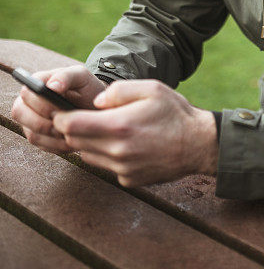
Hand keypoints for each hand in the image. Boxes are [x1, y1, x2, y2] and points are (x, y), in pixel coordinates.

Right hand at [11, 66, 106, 153]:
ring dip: (52, 137)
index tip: (59, 109)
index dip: (40, 103)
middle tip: (64, 124)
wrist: (96, 107)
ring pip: (31, 133)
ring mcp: (31, 120)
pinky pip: (41, 145)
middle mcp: (29, 101)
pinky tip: (71, 140)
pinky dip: (57, 145)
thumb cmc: (87, 88)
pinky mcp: (38, 135)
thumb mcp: (82, 77)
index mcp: (37, 82)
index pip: (26, 92)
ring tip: (71, 133)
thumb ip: (66, 76)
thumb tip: (51, 86)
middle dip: (42, 123)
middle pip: (19, 113)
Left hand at [52, 80, 217, 186]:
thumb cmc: (174, 112)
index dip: (61, 117)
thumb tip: (95, 101)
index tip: (60, 111)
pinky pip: (106, 167)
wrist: (197, 144)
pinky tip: (122, 144)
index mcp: (119, 126)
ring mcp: (122, 169)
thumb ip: (119, 90)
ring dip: (87, 143)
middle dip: (71, 130)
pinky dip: (106, 155)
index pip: (72, 126)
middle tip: (77, 118)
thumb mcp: (151, 88)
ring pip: (87, 156)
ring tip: (101, 129)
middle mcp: (117, 151)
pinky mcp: (128, 180)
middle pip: (75, 143)